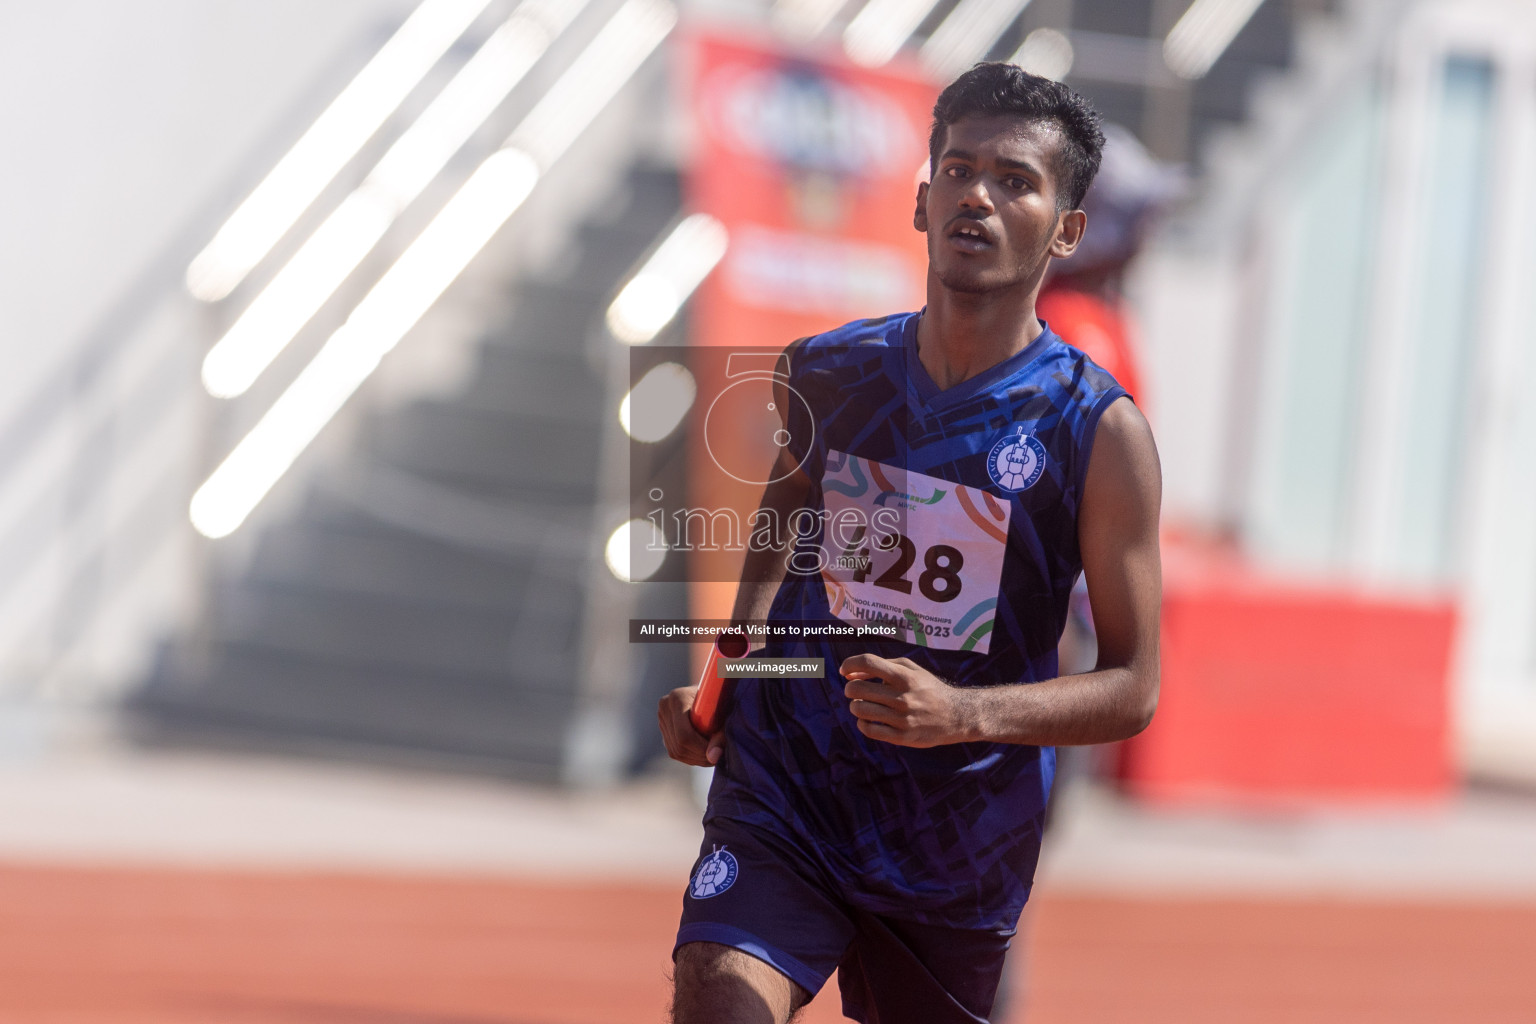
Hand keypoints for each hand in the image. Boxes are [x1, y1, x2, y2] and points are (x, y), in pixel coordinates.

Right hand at [658, 685, 724, 766]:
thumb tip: (714, 758)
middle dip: (700, 756)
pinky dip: (691, 757)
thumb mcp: (724, 716)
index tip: (718, 753)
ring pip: (676, 751)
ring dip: (697, 758)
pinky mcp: (664, 729)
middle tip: (718, 756)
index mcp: (677, 698)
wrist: (713, 692)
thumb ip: (720, 737)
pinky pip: (674, 751)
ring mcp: (662, 718)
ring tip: (713, 753)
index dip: (701, 749)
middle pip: (679, 746)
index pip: (685, 735)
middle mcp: (665, 707)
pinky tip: (704, 752)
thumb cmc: (722, 701)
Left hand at [840, 654, 977, 746]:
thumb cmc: (929, 688)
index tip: (844, 670)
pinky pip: (869, 730)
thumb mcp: (911, 670)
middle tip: (855, 691)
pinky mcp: (902, 737)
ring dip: (856, 706)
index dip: (849, 664)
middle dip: (850, 688)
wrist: (956, 715)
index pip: (868, 663)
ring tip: (864, 705)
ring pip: (860, 710)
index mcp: (905, 676)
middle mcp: (902, 697)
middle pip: (857, 689)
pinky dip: (863, 724)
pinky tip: (868, 720)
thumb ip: (882, 666)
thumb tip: (850, 673)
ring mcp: (902, 718)